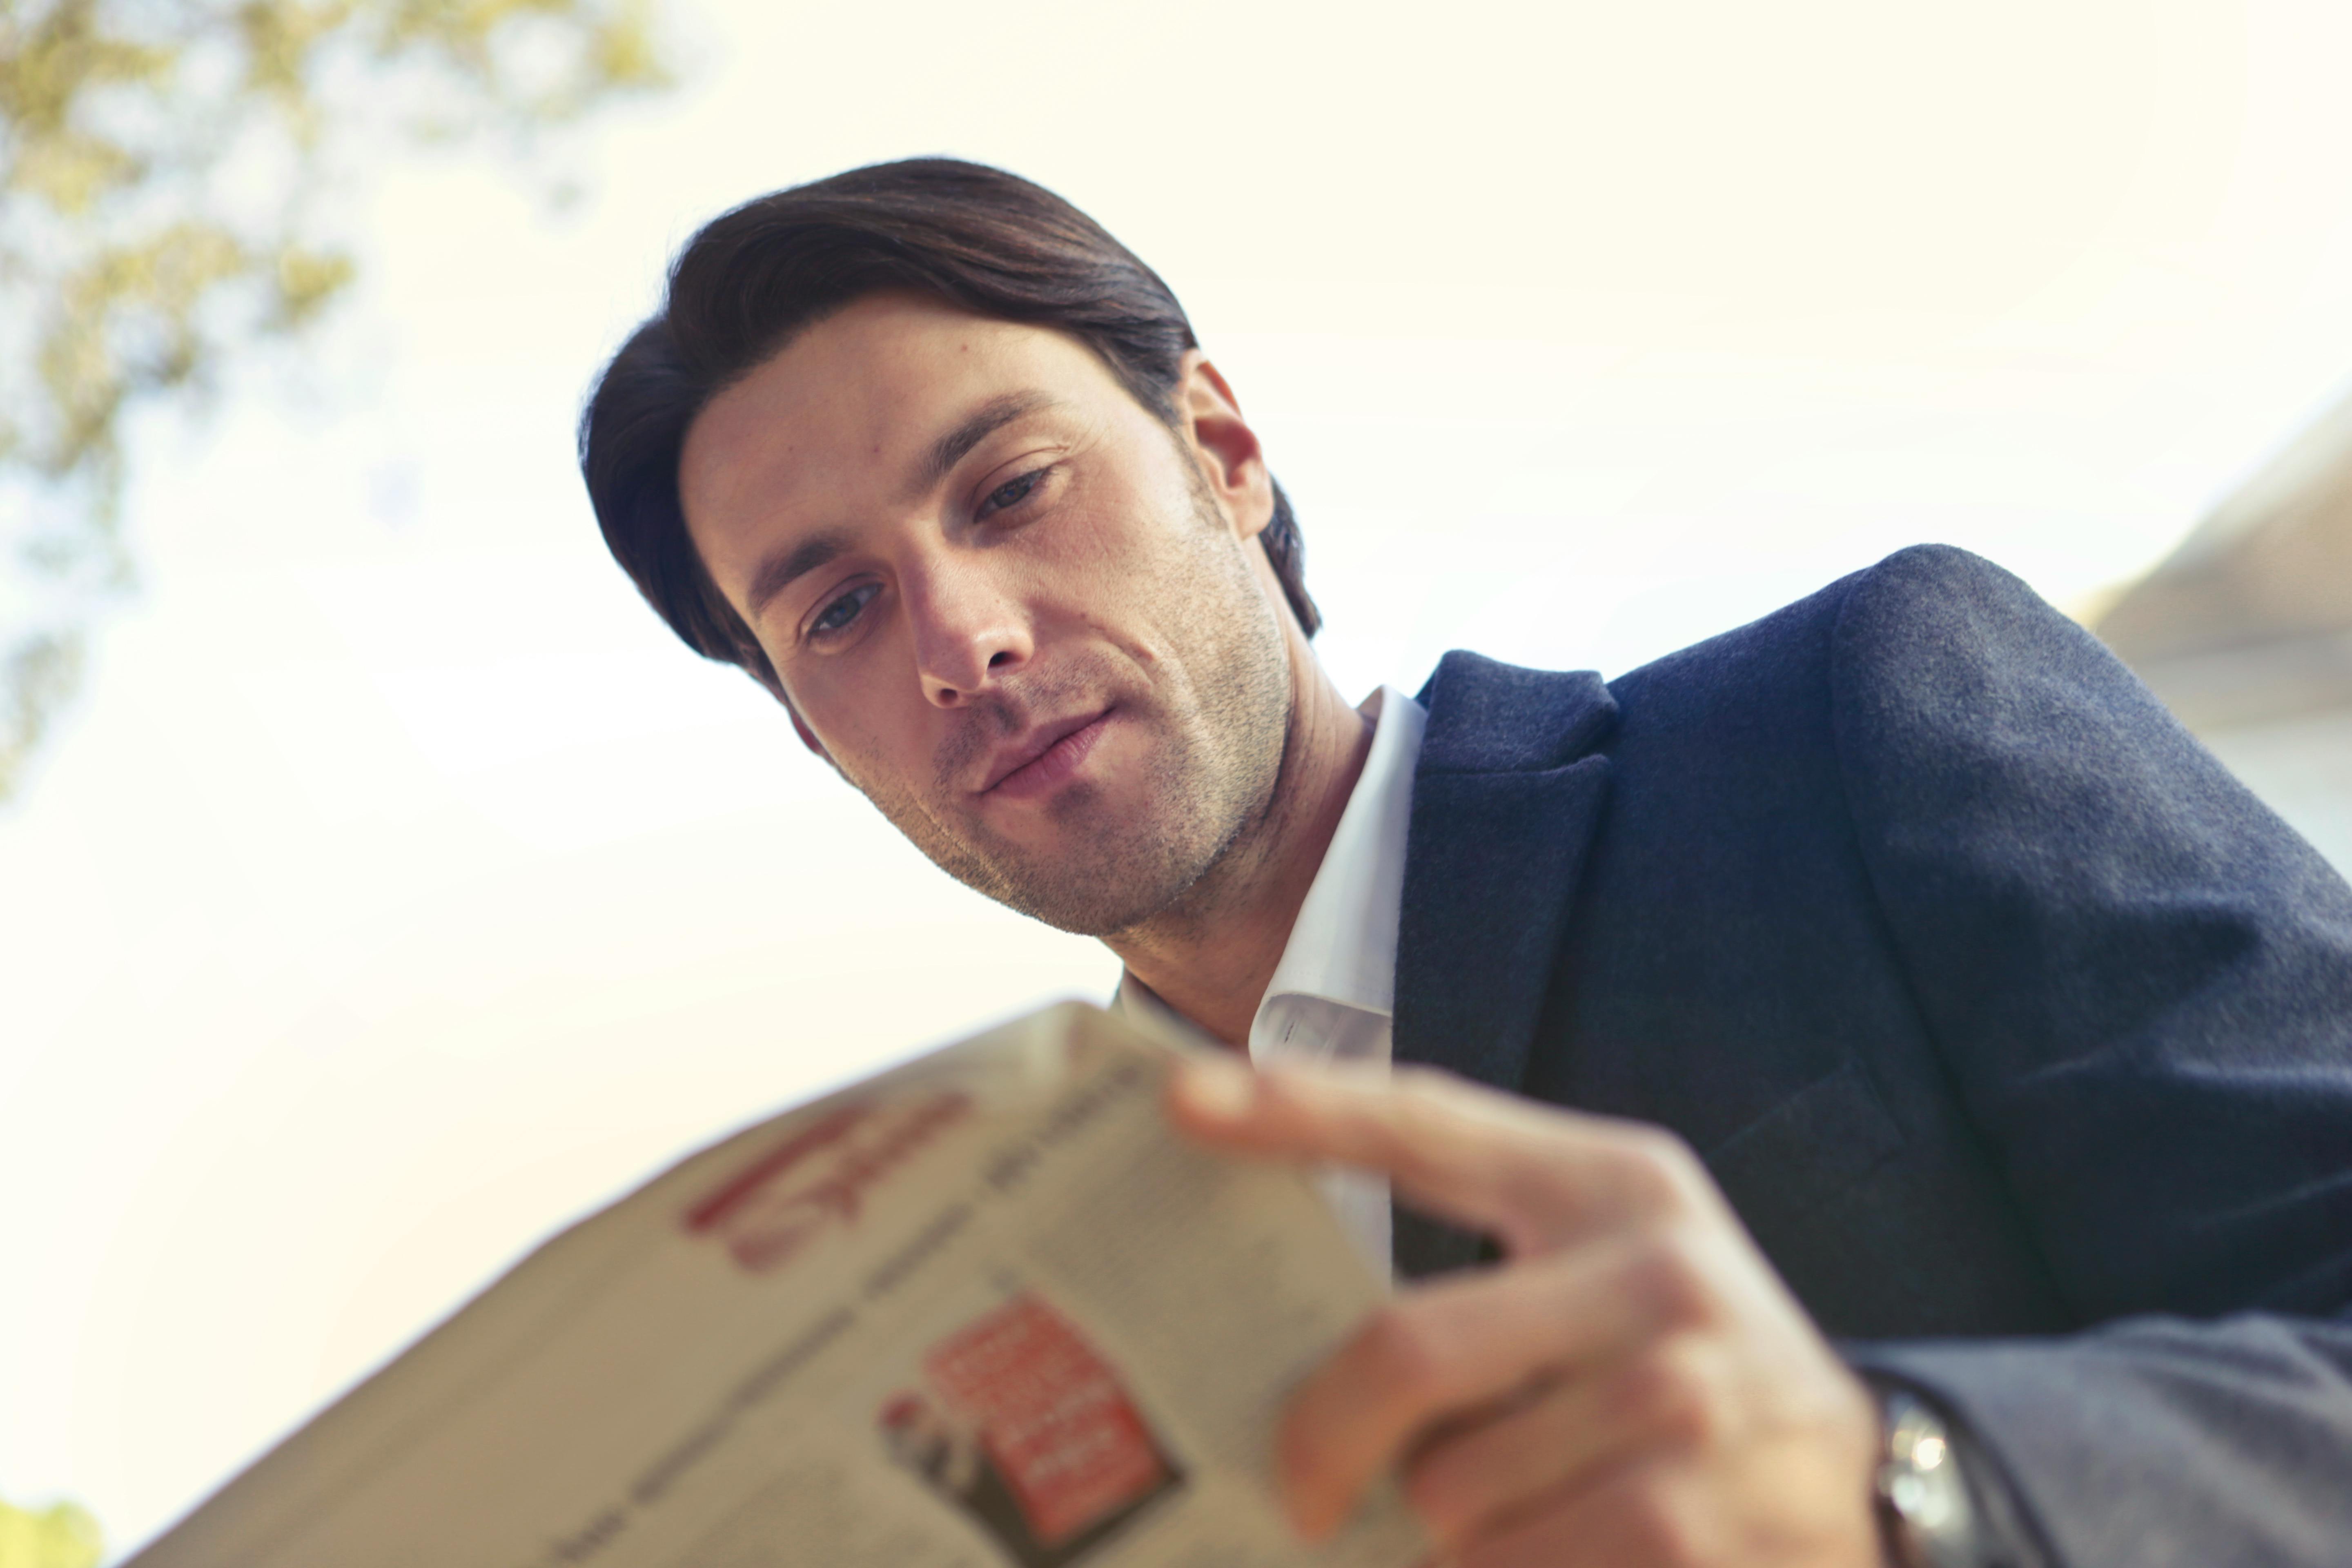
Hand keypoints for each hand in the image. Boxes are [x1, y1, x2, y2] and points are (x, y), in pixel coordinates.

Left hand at [1167, 1056, 1883, 1567]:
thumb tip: (1305, 1350)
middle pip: (1410, 1351)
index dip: (1298, 1109)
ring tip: (1472, 1528)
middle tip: (1301, 1488)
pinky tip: (1535, 1560)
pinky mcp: (1695, 1525)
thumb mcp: (1606, 1273)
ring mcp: (1686, 1400)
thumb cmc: (1688, 1368)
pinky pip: (1514, 1565)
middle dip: (1324, 1439)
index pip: (1427, 1123)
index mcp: (1612, 1182)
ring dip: (1433, 1532)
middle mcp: (1658, 1271)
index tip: (1183, 1102)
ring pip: (1453, 1490)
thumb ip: (1481, 1277)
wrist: (1867, 1481)